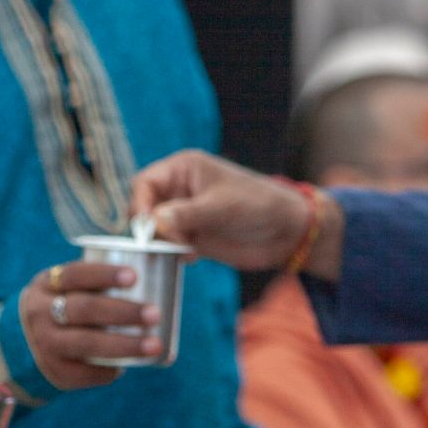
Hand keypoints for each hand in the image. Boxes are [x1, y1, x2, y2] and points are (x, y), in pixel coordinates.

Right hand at [20, 262, 161, 390]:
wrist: (20, 347)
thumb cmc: (61, 308)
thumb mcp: (63, 289)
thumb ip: (94, 284)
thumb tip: (155, 277)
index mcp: (46, 285)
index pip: (74, 275)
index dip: (104, 274)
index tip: (134, 277)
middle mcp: (40, 313)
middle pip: (83, 309)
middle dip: (123, 312)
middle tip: (154, 313)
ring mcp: (45, 344)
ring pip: (87, 343)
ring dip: (125, 345)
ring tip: (155, 345)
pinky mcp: (54, 372)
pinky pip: (87, 372)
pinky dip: (110, 370)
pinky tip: (128, 365)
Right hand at [130, 151, 335, 273]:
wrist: (287, 231)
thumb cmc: (258, 205)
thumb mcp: (222, 206)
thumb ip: (186, 214)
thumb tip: (153, 221)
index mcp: (184, 169)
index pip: (145, 182)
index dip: (139, 203)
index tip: (146, 226)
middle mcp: (180, 190)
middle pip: (144, 207)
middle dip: (148, 226)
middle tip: (167, 241)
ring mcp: (185, 215)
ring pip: (153, 229)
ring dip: (159, 243)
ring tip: (183, 249)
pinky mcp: (193, 237)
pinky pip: (168, 246)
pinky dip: (171, 254)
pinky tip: (191, 257)